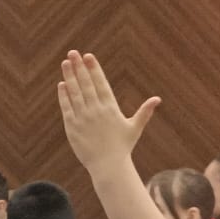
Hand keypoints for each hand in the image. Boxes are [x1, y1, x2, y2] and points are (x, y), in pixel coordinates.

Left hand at [58, 50, 159, 177]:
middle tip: (73, 53)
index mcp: (111, 108)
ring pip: (74, 93)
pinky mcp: (72, 127)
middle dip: (80, 67)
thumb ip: (144, 112)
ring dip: (69, 77)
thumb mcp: (134, 127)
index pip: (101, 83)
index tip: (89, 56)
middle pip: (86, 84)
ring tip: (66, 63)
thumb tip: (157, 99)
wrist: (108, 165)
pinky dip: (64, 96)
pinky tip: (62, 84)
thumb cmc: (122, 147)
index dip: (94, 69)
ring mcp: (83, 118)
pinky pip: (67, 108)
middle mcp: (96, 110)